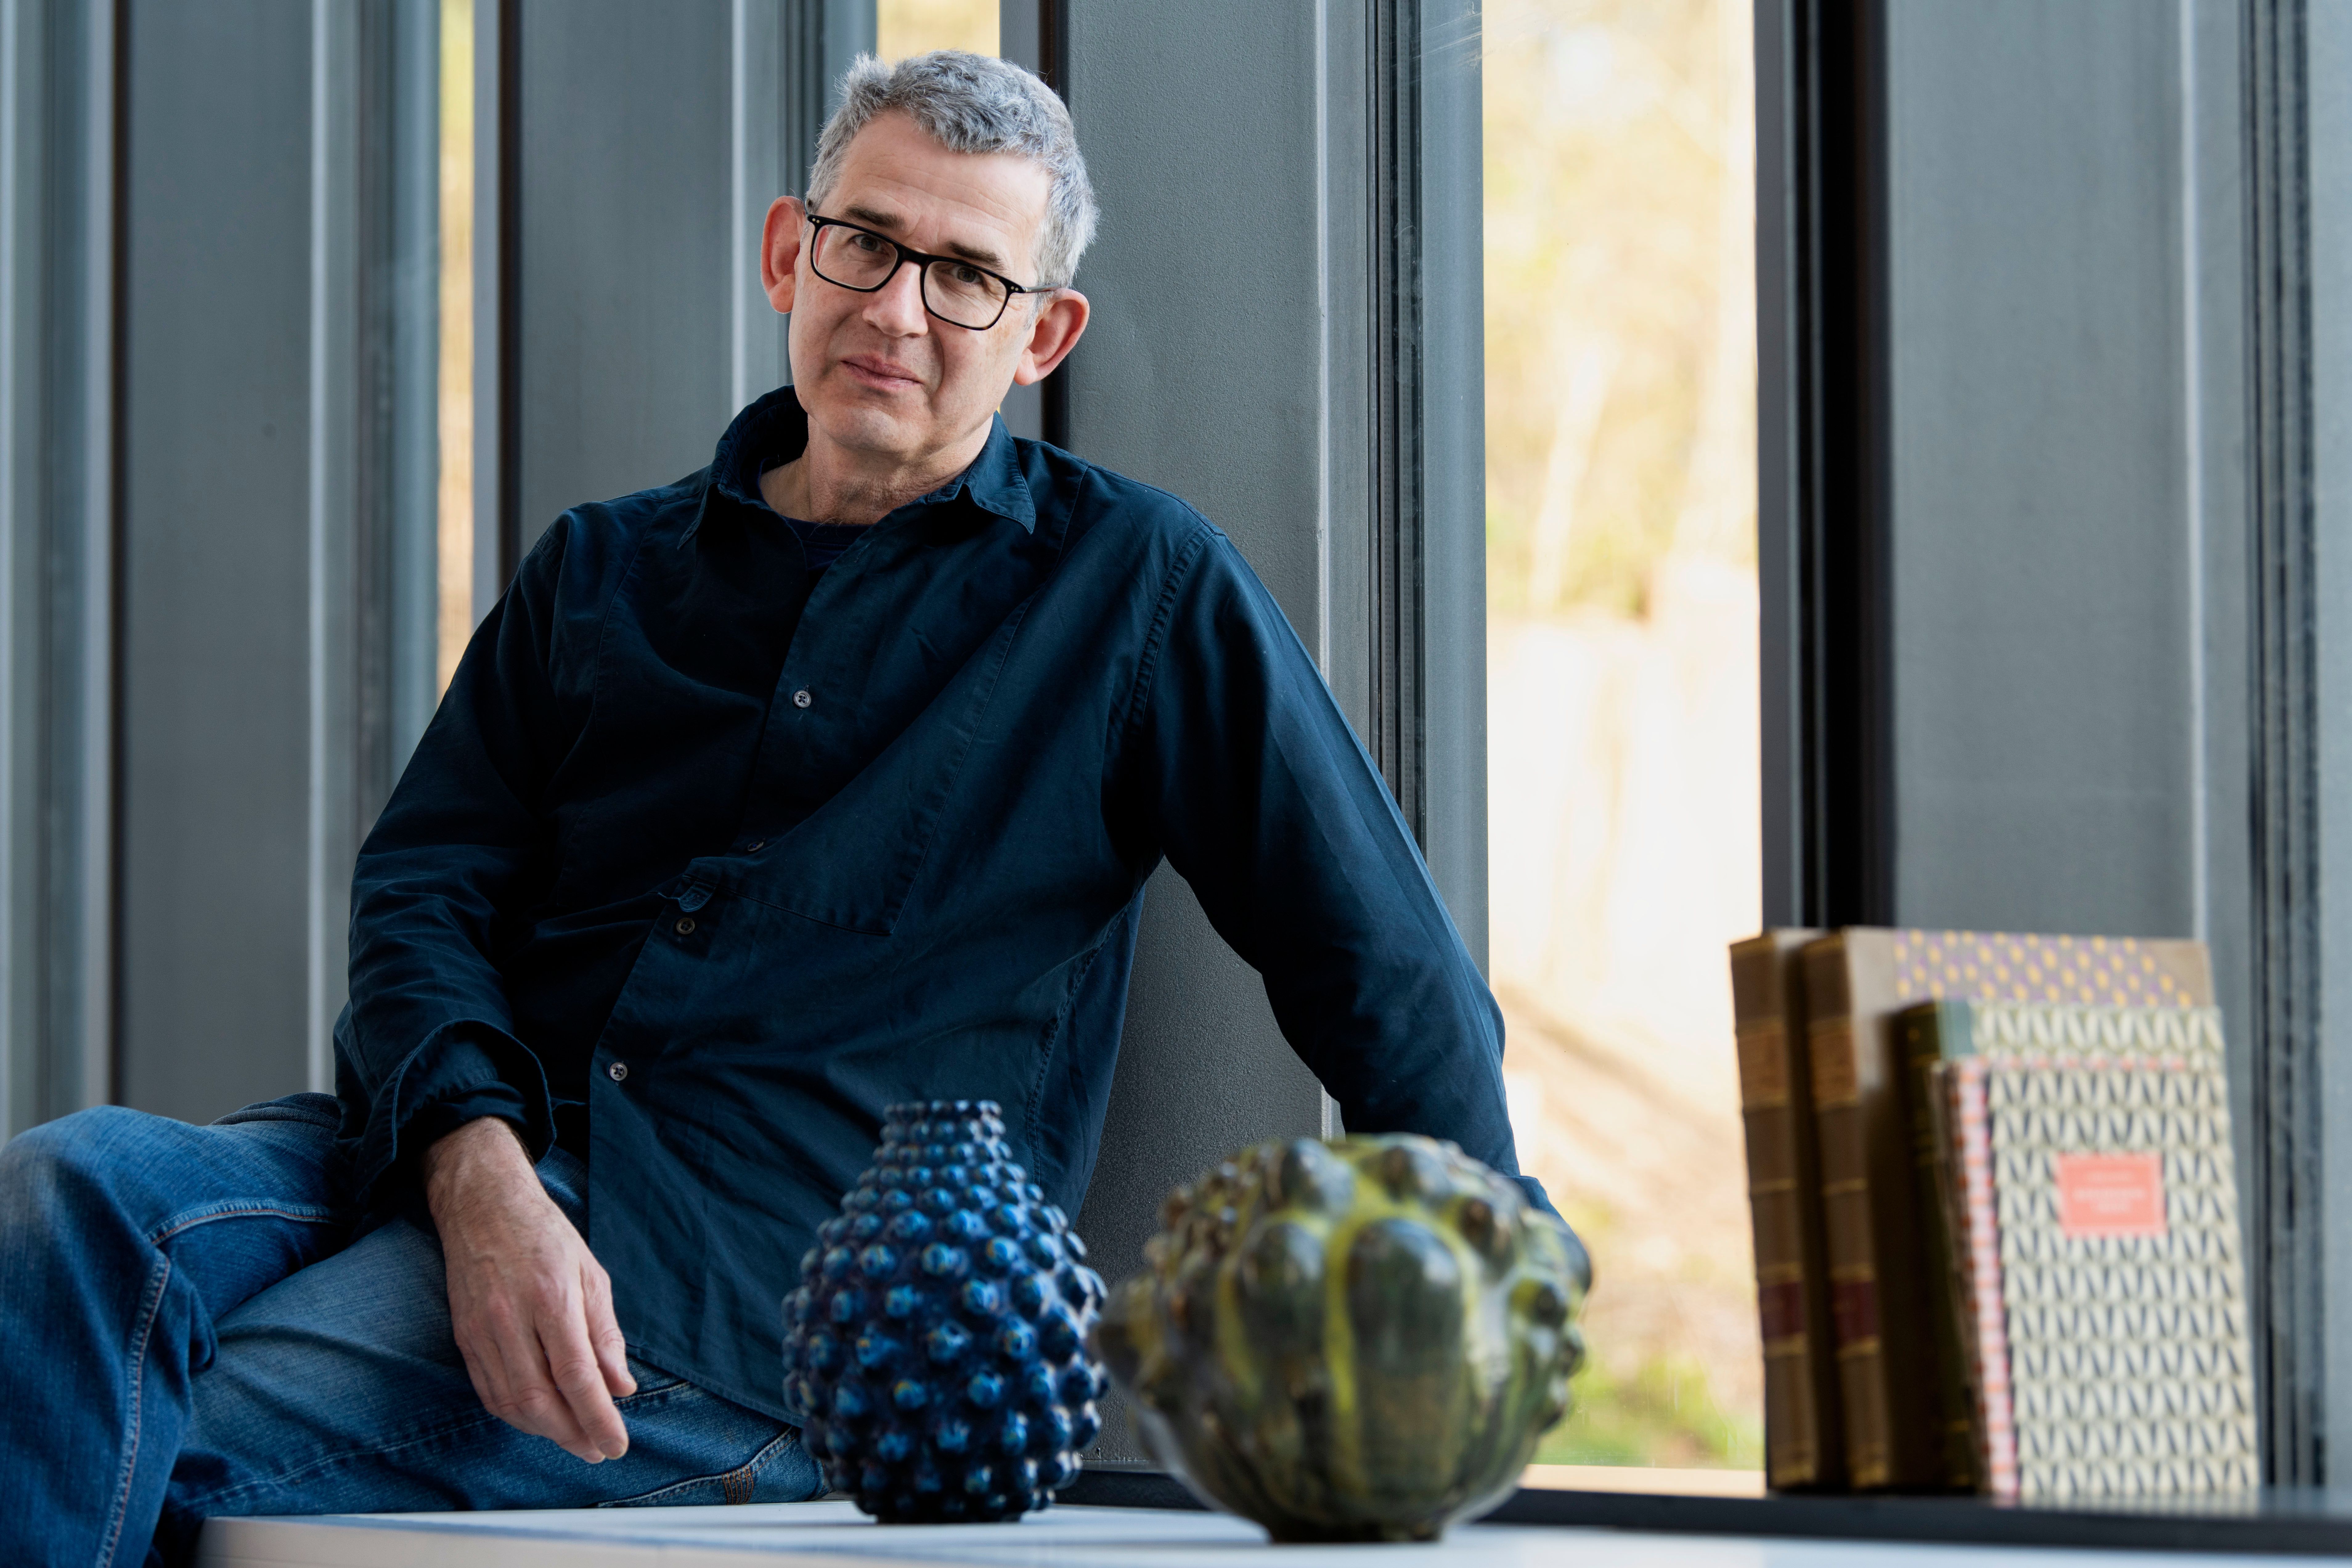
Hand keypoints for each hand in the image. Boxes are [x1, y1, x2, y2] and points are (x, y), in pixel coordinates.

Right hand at [422, 1117, 636, 1460]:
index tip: (616, 1444)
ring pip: (511, 1403)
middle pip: (540, 1398)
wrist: (483, 1207)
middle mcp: (511, 1318)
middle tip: (598, 1449)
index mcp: (552, 1297)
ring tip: (574, 1440)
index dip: (597, 1417)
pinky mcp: (463, 1337)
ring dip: (545, 1432)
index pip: (577, 1375)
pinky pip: (488, 1392)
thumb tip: (621, 1387)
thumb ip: (606, 1333)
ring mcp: (481, 1330)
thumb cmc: (545, 1237)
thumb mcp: (591, 1274)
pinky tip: (539, 1421)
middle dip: (572, 1434)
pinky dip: (515, 1416)